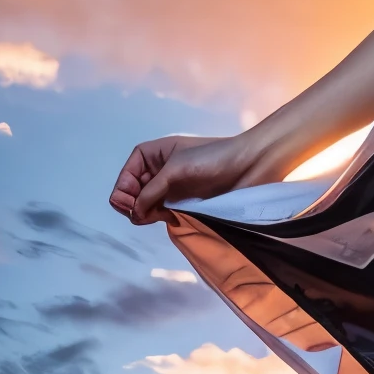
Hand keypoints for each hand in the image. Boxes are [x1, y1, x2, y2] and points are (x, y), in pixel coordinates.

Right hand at [108, 134, 263, 224]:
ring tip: (167, 215)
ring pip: (145, 208)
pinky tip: (174, 218)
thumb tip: (134, 214)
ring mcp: (170, 187)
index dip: (125, 195)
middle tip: (153, 213)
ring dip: (149, 215)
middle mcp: (157, 171)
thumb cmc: (213, 158)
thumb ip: (151, 191)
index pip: (124, 180)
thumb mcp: (175, 170)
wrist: (249, 164)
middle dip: (136, 207)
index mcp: (150, 155)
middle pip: (130, 196)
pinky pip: (161, 213)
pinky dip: (162, 218)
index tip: (136, 206)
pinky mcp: (183, 201)